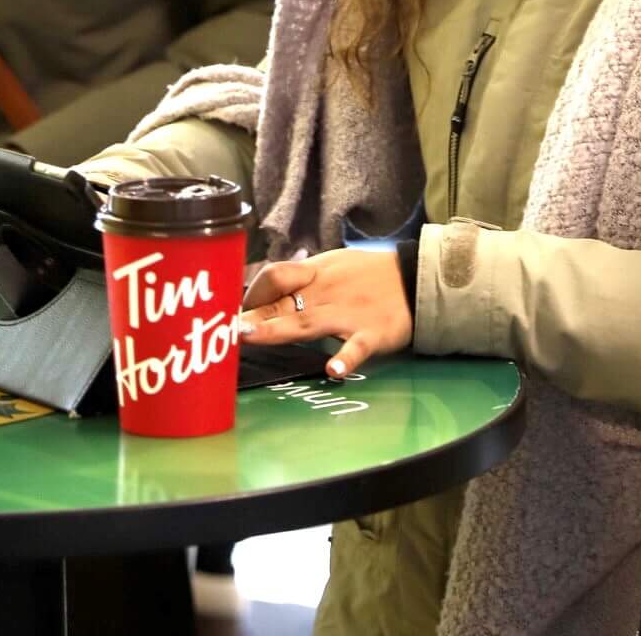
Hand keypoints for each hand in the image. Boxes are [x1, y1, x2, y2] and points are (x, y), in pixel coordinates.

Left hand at [236, 248, 410, 378]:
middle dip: (252, 316)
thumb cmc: (369, 275)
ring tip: (251, 337)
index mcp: (316, 273)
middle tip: (223, 331)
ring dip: (278, 330)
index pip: (275, 276)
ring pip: (309, 322)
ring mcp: (348, 314)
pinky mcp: (373, 333)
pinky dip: (346, 359)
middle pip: (283, 301)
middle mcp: (326, 292)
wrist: (418, 276)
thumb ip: (300, 282)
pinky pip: (357, 347)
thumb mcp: (333, 268)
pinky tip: (334, 371)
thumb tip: (262, 296)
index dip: (251, 294)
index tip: (233, 314)